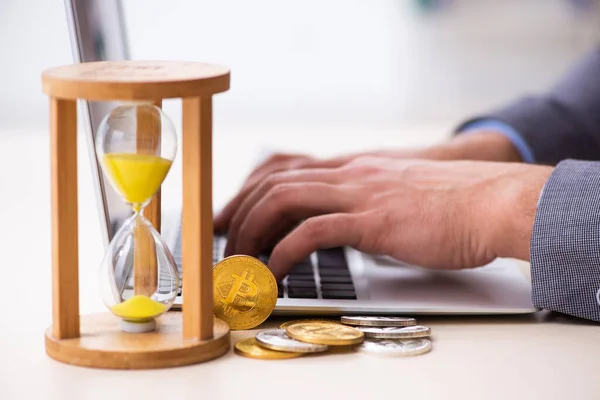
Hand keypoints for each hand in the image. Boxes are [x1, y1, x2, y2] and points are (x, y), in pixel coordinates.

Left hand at [222, 156, 551, 279]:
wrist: (493, 202)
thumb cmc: (453, 205)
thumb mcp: (399, 193)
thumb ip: (368, 201)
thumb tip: (345, 223)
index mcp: (355, 167)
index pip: (285, 168)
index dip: (250, 190)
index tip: (233, 215)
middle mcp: (350, 173)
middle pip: (273, 182)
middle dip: (240, 212)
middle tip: (226, 242)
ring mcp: (360, 193)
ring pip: (283, 200)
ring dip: (253, 230)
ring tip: (243, 260)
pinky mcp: (373, 220)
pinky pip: (312, 232)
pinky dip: (285, 252)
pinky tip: (277, 272)